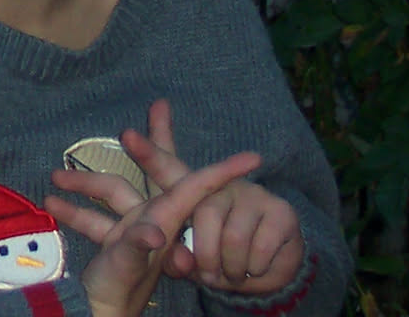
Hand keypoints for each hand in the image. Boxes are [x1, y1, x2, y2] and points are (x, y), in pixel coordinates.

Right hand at [46, 101, 261, 316]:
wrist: (101, 315)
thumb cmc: (119, 292)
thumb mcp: (129, 268)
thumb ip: (138, 246)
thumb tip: (151, 231)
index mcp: (164, 220)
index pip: (198, 188)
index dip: (224, 172)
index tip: (253, 157)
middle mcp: (152, 218)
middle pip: (157, 172)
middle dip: (154, 141)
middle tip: (159, 106)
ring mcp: (133, 228)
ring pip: (113, 189)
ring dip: (84, 182)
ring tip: (54, 176)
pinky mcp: (114, 241)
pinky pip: (93, 217)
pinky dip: (73, 210)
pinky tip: (51, 204)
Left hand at [118, 99, 304, 293]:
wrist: (265, 270)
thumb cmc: (214, 257)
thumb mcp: (186, 256)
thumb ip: (170, 257)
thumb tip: (174, 256)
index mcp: (190, 190)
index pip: (166, 167)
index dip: (146, 152)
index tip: (126, 134)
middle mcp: (221, 184)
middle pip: (205, 213)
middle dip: (207, 254)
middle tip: (209, 275)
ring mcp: (255, 194)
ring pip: (233, 237)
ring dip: (231, 267)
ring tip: (230, 273)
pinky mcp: (282, 212)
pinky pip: (261, 248)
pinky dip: (256, 269)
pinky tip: (255, 268)